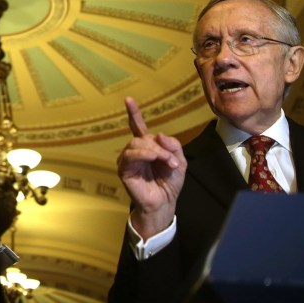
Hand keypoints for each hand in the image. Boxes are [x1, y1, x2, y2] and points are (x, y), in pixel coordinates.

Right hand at [116, 96, 185, 238]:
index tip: (128, 99)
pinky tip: (152, 157)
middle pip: (142, 137)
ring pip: (136, 144)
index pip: (138, 127)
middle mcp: (135, 151)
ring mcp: (128, 160)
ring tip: (166, 162)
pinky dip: (143, 154)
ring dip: (154, 151)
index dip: (133, 113)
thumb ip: (173, 146)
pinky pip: (130, 155)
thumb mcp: (180, 162)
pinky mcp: (123, 169)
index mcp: (147, 147)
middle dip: (158, 146)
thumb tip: (159, 135)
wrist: (165, 203)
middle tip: (172, 160)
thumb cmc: (170, 183)